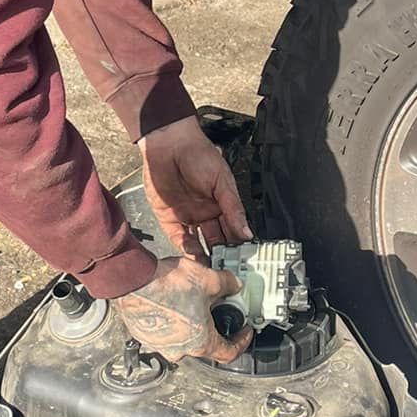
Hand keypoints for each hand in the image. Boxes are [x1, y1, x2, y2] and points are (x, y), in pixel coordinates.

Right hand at [114, 255, 251, 363]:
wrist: (133, 279)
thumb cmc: (167, 284)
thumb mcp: (209, 279)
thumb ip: (229, 285)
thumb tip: (235, 285)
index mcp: (200, 342)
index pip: (229, 353)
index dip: (241, 341)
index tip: (244, 331)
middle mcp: (180, 350)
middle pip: (205, 343)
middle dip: (213, 325)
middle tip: (216, 307)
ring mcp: (160, 345)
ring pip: (183, 337)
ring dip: (191, 323)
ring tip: (191, 301)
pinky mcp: (145, 335)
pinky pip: (165, 332)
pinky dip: (172, 321)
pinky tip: (172, 302)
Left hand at [139, 115, 251, 258]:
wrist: (169, 144)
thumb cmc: (199, 155)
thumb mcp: (222, 182)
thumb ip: (233, 208)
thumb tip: (248, 232)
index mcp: (221, 205)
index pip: (233, 231)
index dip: (238, 245)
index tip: (244, 261)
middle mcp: (206, 214)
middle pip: (217, 240)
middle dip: (222, 256)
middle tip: (228, 272)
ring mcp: (187, 217)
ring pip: (198, 243)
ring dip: (204, 256)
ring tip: (212, 271)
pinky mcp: (168, 218)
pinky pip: (178, 238)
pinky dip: (186, 249)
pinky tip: (194, 258)